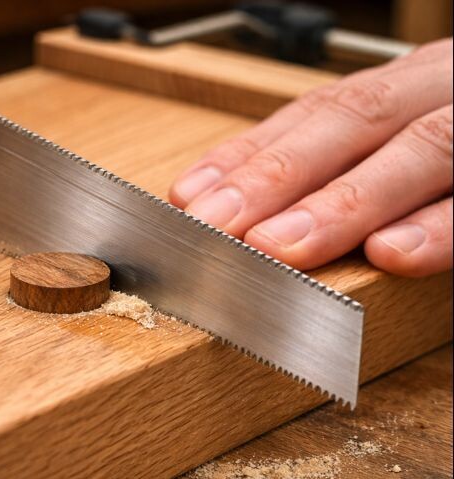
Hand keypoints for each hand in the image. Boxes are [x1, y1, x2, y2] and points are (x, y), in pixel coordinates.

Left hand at [169, 39, 451, 276]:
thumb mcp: (404, 131)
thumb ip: (341, 159)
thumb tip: (240, 201)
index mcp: (408, 84)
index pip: (315, 112)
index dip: (249, 153)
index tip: (190, 197)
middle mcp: (445, 87)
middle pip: (353, 123)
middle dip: (276, 177)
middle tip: (215, 228)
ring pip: (422, 151)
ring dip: (345, 203)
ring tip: (280, 248)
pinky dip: (447, 226)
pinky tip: (395, 255)